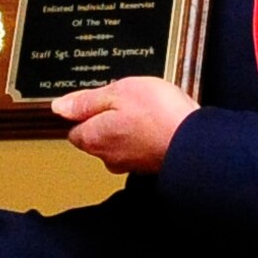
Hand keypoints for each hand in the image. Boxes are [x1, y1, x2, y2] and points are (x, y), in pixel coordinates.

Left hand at [53, 76, 198, 174]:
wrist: (197, 142)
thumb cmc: (159, 115)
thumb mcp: (118, 92)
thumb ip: (86, 101)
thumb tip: (60, 107)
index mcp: (94, 139)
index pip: (74, 129)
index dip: (82, 112)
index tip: (94, 99)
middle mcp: (109, 157)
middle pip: (96, 137)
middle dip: (105, 119)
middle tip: (123, 99)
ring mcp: (131, 163)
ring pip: (119, 142)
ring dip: (127, 126)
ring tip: (144, 108)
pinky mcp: (151, 165)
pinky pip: (140, 146)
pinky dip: (145, 134)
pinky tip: (157, 121)